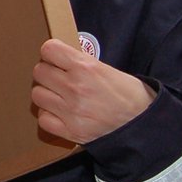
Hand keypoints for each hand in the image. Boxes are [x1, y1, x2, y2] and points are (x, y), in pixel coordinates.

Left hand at [29, 38, 154, 143]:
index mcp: (86, 68)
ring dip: (46, 94)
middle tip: (58, 77)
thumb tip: (59, 60)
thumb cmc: (130, 95)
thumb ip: (81, 64)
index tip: (56, 58)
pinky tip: (60, 113)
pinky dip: (49, 116)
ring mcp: (70, 111)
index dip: (52, 52)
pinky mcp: (70, 131)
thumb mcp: (108, 69)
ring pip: (37, 95)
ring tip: (58, 96)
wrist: (143, 125)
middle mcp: (75, 87)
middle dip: (48, 72)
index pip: (49, 50)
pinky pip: (43, 119)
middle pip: (39, 72)